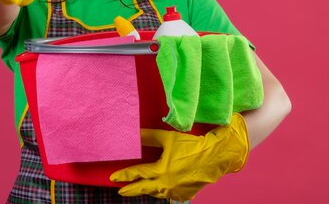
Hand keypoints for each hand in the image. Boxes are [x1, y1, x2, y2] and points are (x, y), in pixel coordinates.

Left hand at [110, 113, 249, 200]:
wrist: (215, 157)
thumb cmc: (191, 146)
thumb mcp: (168, 138)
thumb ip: (149, 137)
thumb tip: (135, 134)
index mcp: (161, 170)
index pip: (137, 174)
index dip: (124, 175)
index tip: (113, 177)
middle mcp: (166, 184)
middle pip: (143, 189)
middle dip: (130, 190)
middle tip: (120, 190)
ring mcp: (176, 191)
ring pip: (156, 193)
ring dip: (147, 190)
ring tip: (139, 188)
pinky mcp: (184, 194)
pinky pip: (168, 194)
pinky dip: (161, 191)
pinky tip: (158, 188)